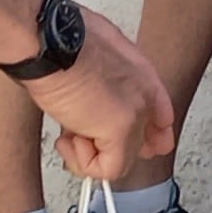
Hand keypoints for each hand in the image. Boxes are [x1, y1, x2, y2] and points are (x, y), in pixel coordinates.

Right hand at [22, 10, 174, 184]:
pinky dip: (82, 163)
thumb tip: (93, 104)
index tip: (129, 148)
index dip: (143, 138)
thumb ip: (103, 79)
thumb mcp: (90, 57)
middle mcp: (145, 94)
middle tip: (75, 134)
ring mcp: (136, 112)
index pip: (160, 117)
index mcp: (141, 73)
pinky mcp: (121, 129)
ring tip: (68, 132)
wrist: (51, 45)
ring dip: (86, 154)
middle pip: (137, 143)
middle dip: (101, 146)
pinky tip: (69, 141)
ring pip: (121, 160)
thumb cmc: (60, 43)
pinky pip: (108, 170)